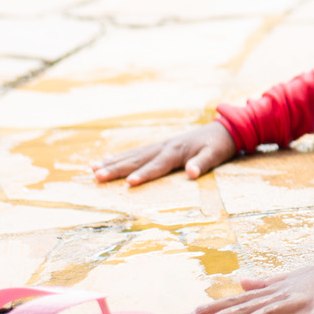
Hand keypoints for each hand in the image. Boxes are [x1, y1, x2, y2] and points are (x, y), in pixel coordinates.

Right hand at [91, 121, 236, 185]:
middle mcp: (163, 147)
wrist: (221, 129)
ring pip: (131, 155)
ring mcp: (158, 146)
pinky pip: (134, 153)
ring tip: (92, 169)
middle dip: (116, 169)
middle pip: (136, 160)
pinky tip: (104, 160)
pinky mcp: (157, 146)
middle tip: (97, 176)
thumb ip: (203, 163)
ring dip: (112, 162)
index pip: (156, 166)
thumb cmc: (217, 145)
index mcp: (176, 152)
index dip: (143, 175)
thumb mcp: (215, 155)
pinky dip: (118, 157)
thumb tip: (192, 173)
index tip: (128, 183)